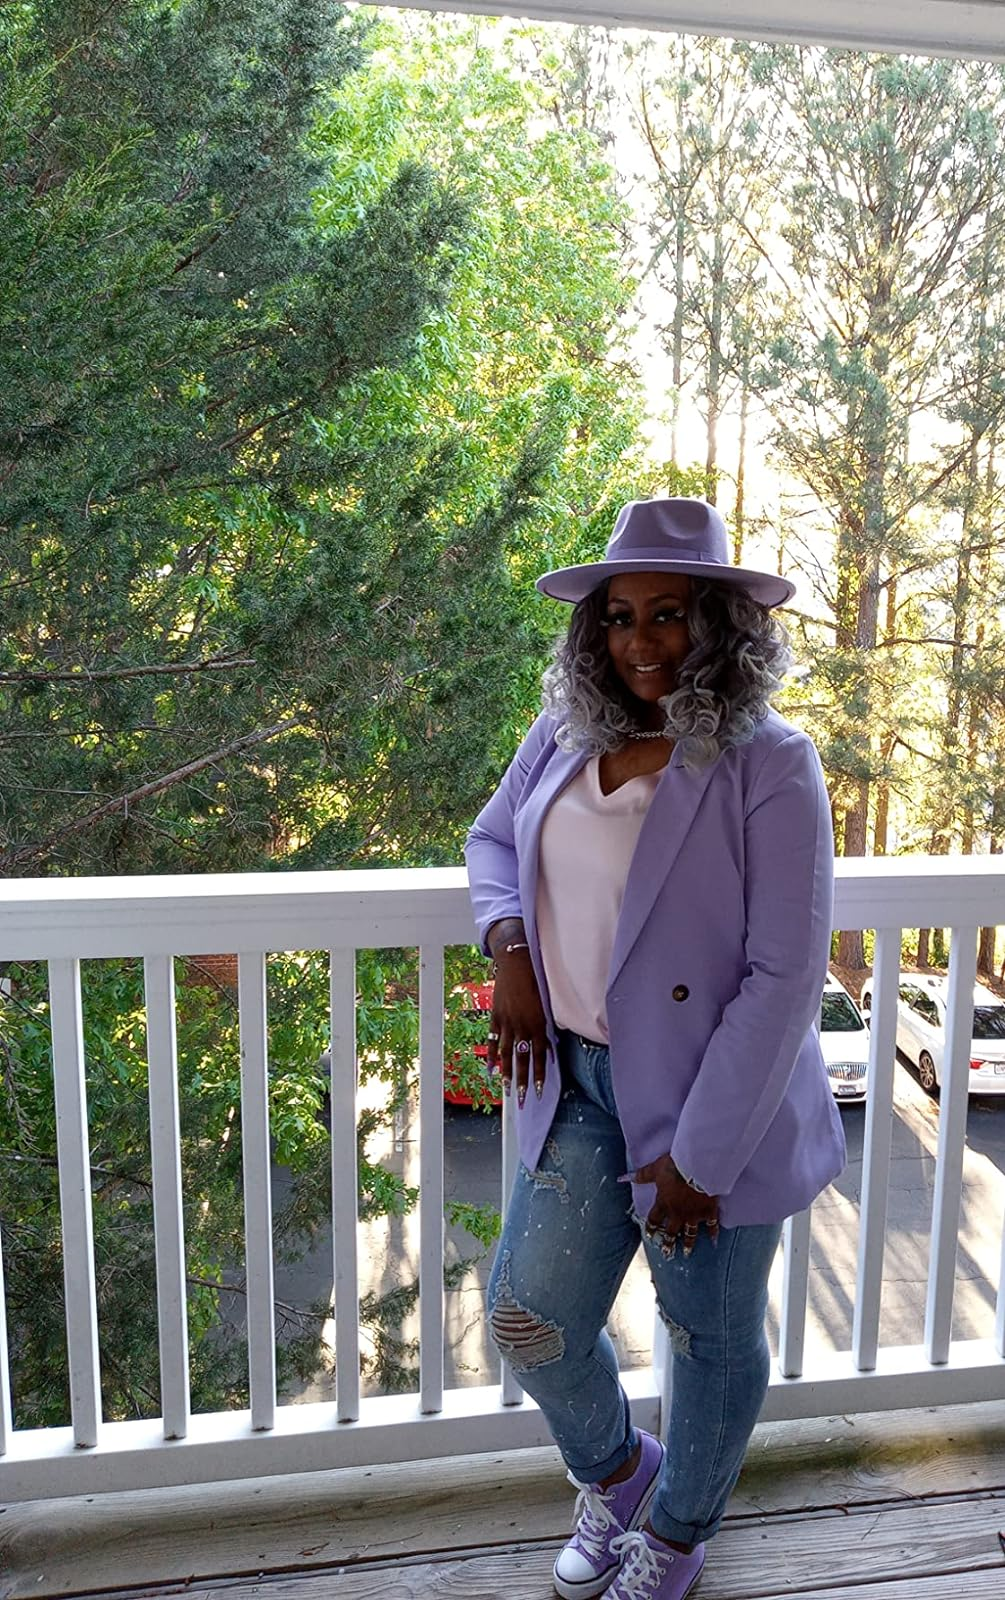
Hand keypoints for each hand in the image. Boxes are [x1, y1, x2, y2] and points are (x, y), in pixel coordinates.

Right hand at [486, 945, 549, 1106]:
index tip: (539, 1093)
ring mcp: (507, 1022)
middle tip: (522, 1101)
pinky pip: (492, 1040)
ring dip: (506, 1074)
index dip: (540, 1075)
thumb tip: (550, 1048)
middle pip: (522, 1059)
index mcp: (538, 1024)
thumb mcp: (547, 1004)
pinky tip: (490, 1070)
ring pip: (506, 1053)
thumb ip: (547, 1027)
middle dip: (523, 1082)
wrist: (517, 963)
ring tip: (506, 1091)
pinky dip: (491, 1055)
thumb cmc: (537, 981)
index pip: (540, 1057)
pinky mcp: (496, 1017)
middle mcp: (522, 1026)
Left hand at [631, 1153, 719, 1257]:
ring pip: (690, 1233)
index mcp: (664, 1203)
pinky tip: (714, 1241)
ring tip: (687, 1253)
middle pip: (671, 1231)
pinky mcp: (708, 1211)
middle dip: (668, 1242)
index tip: (649, 1235)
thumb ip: (642, 1175)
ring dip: (688, 1243)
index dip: (651, 1227)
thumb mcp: (655, 1169)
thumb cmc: (675, 1167)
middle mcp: (678, 1213)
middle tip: (666, 1252)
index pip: (654, 1219)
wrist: (698, 1167)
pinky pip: (711, 1225)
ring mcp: (694, 1214)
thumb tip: (624, 1178)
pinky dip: (713, 1233)